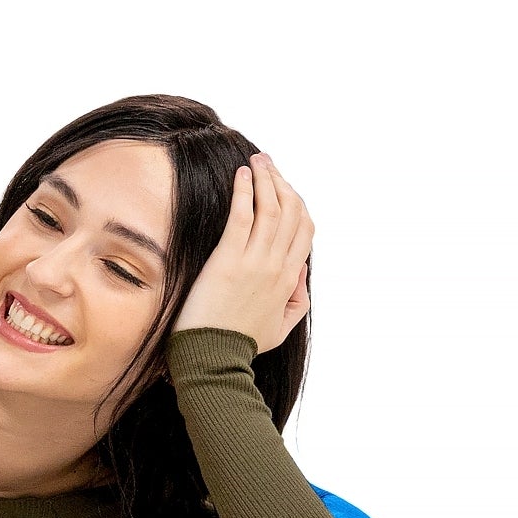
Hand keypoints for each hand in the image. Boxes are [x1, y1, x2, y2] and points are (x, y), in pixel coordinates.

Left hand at [174, 151, 313, 353]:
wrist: (213, 357)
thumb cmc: (240, 345)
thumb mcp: (280, 328)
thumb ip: (297, 301)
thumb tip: (301, 273)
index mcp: (290, 279)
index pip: (304, 230)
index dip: (297, 203)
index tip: (284, 187)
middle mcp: (277, 265)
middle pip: (291, 212)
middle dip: (281, 181)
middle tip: (268, 162)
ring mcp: (255, 261)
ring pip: (270, 209)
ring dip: (265, 179)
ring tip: (256, 160)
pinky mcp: (228, 260)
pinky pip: (242, 217)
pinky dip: (244, 192)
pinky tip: (241, 175)